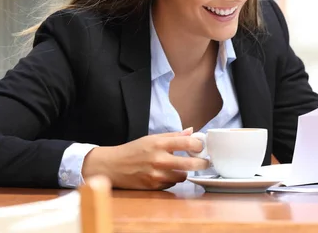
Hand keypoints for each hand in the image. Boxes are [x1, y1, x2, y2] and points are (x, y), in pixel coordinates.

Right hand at [82, 128, 209, 189]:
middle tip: (205, 162)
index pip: (187, 143)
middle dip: (202, 164)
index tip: (201, 147)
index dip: (198, 145)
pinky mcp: (153, 187)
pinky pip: (171, 184)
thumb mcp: (152, 138)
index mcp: (159, 144)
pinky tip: (168, 174)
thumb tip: (192, 131)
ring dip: (185, 172)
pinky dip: (173, 180)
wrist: (112, 166)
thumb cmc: (133, 150)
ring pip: (183, 177)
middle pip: (190, 164)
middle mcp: (159, 160)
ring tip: (182, 167)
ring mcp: (156, 175)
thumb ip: (173, 136)